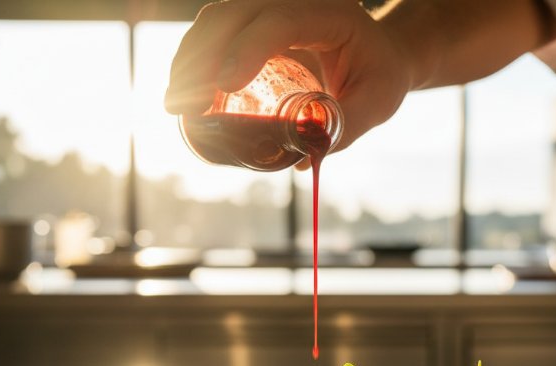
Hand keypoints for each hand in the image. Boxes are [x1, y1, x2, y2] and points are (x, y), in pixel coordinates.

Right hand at [164, 0, 414, 159]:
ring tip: (175, 105)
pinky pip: (216, 31)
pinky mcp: (254, 21)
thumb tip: (304, 161)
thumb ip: (345, 127)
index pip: (282, 21)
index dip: (249, 48)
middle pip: (235, 15)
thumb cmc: (380, 75)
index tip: (224, 86)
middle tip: (183, 106)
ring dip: (189, 59)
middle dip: (202, 58)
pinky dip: (195, 58)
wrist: (380, 51)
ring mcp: (270, 6)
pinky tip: (184, 92)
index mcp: (330, 12)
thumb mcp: (377, 102)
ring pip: (216, 19)